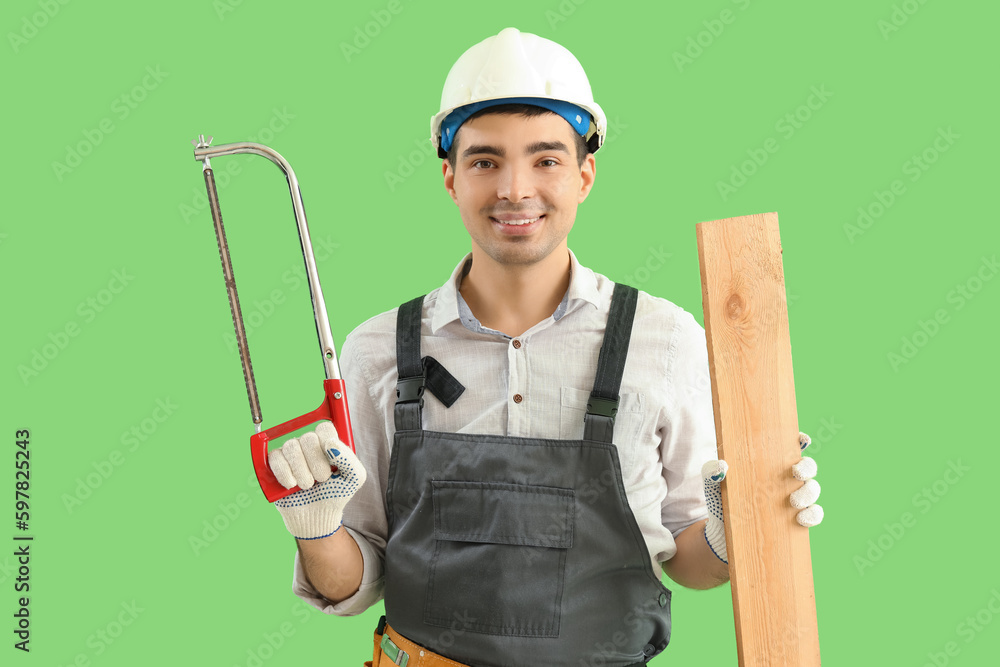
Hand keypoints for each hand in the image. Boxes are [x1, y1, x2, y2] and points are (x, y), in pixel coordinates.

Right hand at [268, 422, 366, 539]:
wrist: (317, 516)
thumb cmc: (336, 494)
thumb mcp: (354, 478)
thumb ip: (349, 459)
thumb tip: (330, 443)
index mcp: (328, 442)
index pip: (325, 427)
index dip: (328, 443)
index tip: (332, 462)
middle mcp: (309, 443)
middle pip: (308, 438)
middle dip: (316, 464)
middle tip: (322, 479)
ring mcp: (291, 452)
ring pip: (291, 447)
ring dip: (302, 473)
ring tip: (308, 485)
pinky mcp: (275, 462)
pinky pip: (275, 457)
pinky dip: (285, 475)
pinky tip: (292, 485)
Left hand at [702, 432, 823, 563]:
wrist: (723, 534)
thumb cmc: (721, 501)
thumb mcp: (713, 485)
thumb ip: (712, 473)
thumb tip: (721, 466)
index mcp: (769, 464)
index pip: (790, 447)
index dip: (801, 440)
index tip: (802, 439)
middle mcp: (785, 479)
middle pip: (808, 466)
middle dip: (808, 467)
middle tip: (796, 473)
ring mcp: (794, 498)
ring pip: (813, 489)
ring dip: (809, 493)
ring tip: (793, 502)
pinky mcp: (796, 519)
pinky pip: (814, 514)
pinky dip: (813, 515)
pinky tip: (801, 518)